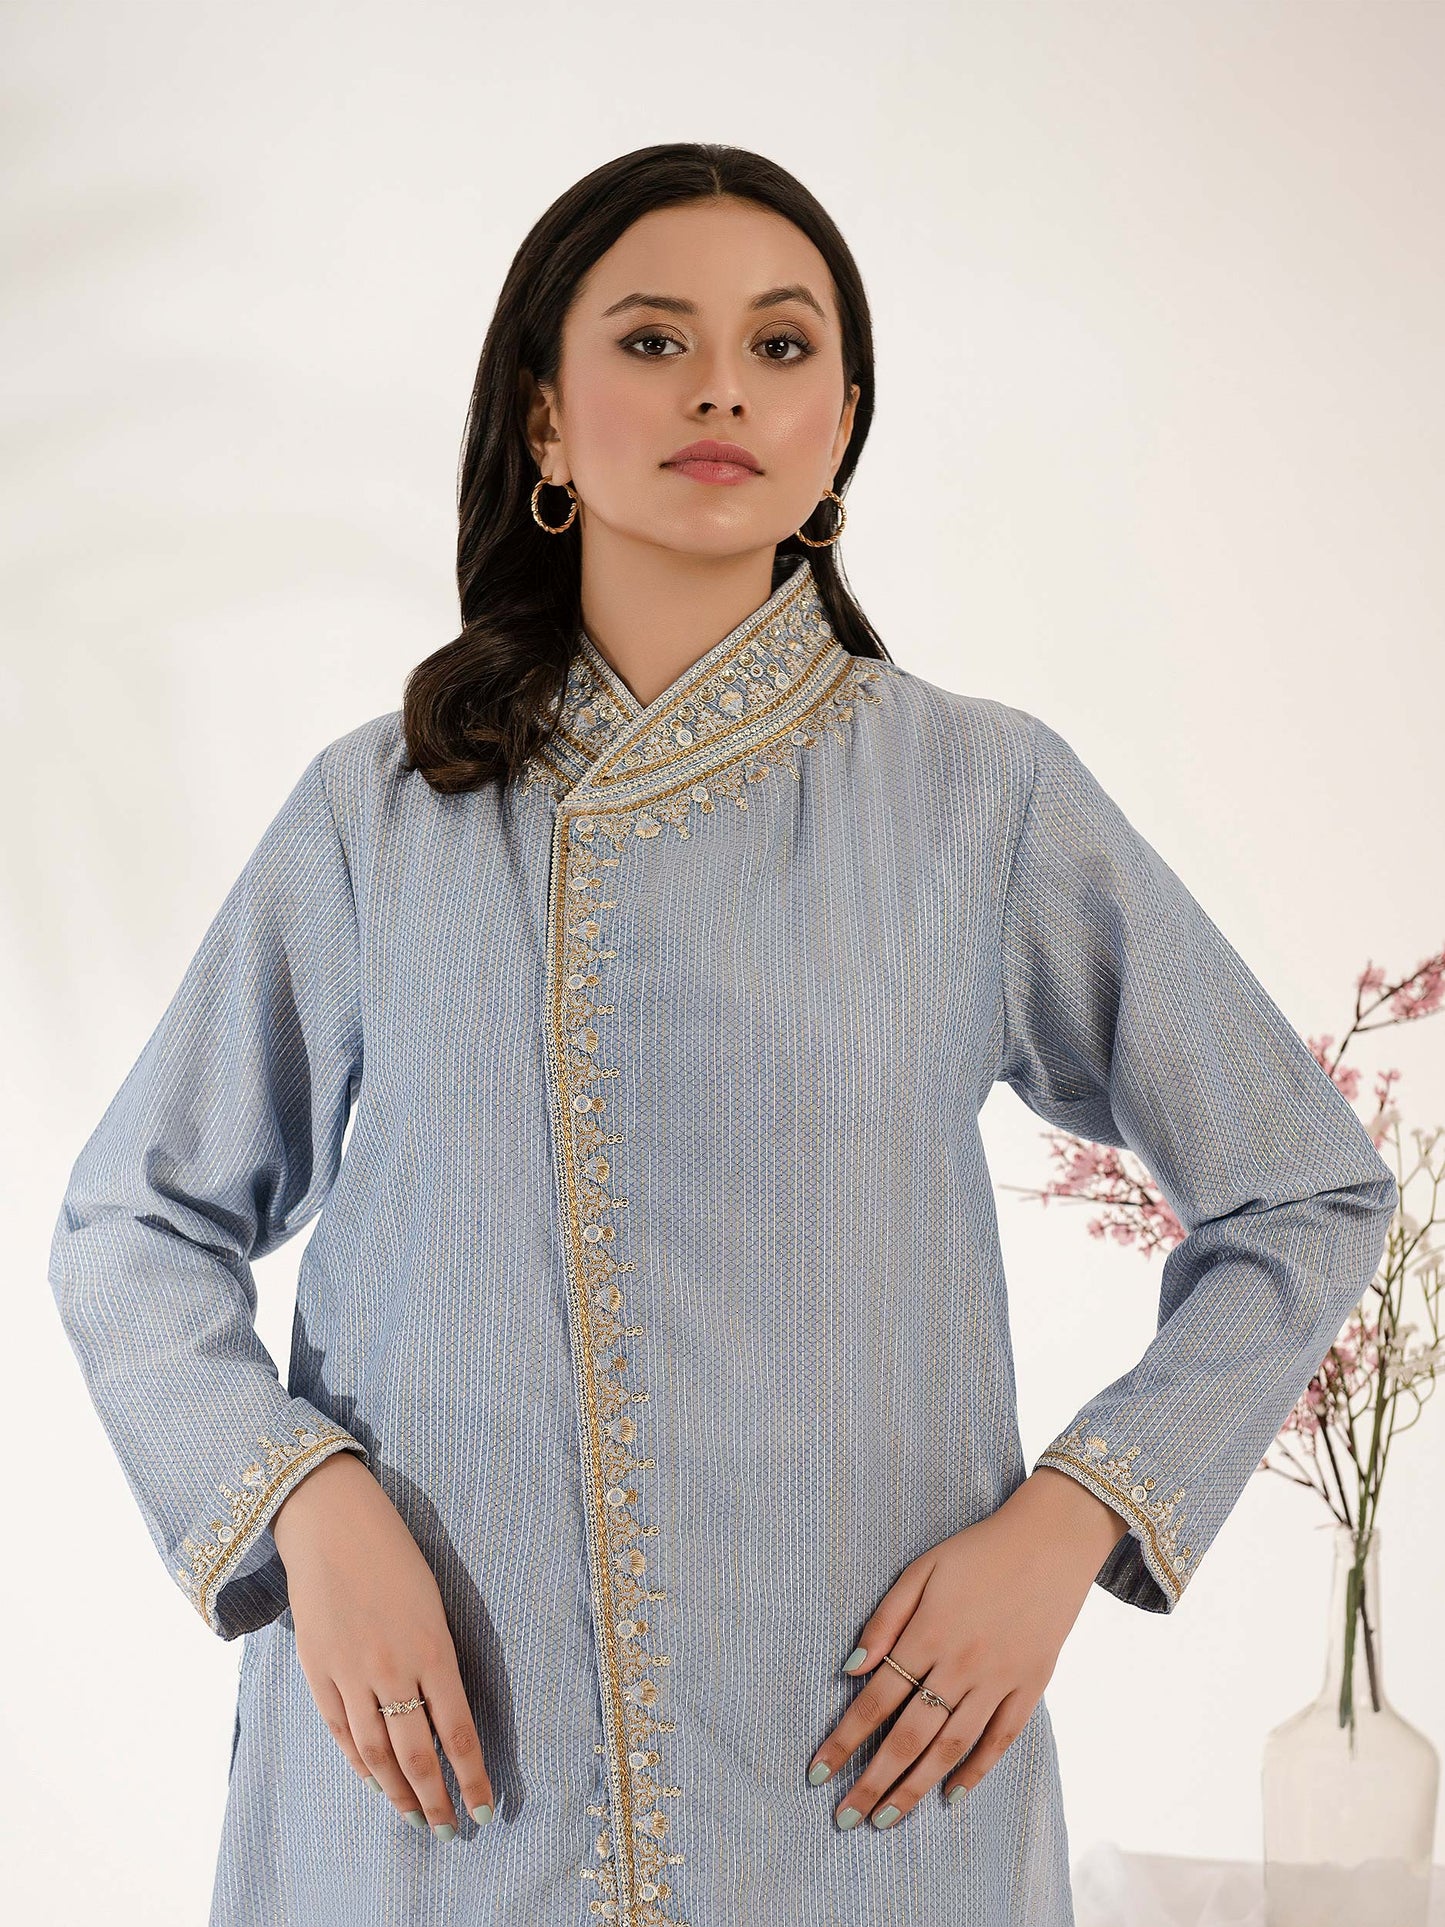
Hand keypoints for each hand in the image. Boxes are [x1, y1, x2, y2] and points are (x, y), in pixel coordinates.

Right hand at [271, 1450, 495, 1839]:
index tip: (484, 1808)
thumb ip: (436, 1659)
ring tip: (415, 1817)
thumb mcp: (432, 1604)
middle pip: (417, 1754)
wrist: (332, 1524)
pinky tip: (373, 1780)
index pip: (458, 1732)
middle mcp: (392, 1668)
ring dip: (397, 1792)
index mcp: (432, 1648)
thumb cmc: (394, 1555)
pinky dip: (357, 1761)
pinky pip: (340, 1730)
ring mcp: (350, 1673)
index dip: (472, 1777)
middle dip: (436, 1799)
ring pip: (375, 1753)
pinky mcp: (317, 1670)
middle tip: (450, 1829)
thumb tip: (442, 1714)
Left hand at [805, 1471, 1126, 1830]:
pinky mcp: (1030, 1688)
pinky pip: (999, 1741)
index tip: (817, 1772)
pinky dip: (975, 1772)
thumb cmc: (977, 1552)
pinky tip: (951, 1796)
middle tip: (845, 1818)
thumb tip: (850, 1669)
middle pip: (909, 1736)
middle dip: (873, 1781)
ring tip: (887, 1820)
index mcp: (929, 1634)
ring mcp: (999, 1681)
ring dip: (915, 1788)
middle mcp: (961, 1665)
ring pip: (950, 1748)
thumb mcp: (921, 1570)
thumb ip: (885, 1620)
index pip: (876, 1700)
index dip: (844, 1739)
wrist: (1051, 1541)